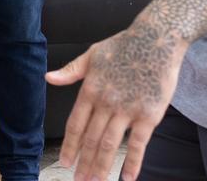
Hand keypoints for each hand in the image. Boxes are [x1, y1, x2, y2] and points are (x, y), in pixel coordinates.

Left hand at [46, 24, 186, 180]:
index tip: (65, 162)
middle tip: (79, 180)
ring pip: (110, 145)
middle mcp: (106, 103)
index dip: (70, 146)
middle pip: (91, 140)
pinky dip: (133, 162)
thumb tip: (48, 78)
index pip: (76, 125)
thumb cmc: (125, 45)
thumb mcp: (92, 54)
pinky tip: (127, 177)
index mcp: (90, 90)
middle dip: (84, 163)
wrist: (157, 39)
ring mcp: (128, 110)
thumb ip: (70, 71)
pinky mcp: (149, 115)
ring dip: (102, 166)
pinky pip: (139, 144)